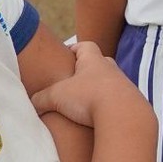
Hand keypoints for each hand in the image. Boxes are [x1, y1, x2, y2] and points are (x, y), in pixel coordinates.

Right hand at [29, 41, 147, 127]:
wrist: (124, 115)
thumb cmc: (89, 98)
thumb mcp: (57, 96)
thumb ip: (41, 98)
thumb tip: (32, 103)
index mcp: (94, 61)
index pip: (85, 46)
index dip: (75, 48)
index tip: (65, 54)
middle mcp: (111, 69)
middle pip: (99, 63)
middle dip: (86, 70)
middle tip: (72, 80)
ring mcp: (123, 85)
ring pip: (109, 82)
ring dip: (98, 89)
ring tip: (84, 101)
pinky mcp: (130, 102)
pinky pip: (116, 99)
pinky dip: (107, 104)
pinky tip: (97, 115)